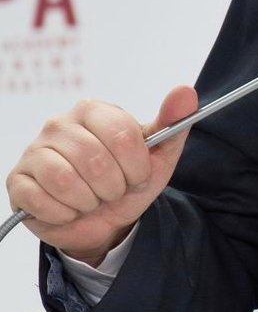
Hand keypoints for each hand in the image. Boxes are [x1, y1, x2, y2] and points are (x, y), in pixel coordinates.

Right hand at [6, 85, 197, 265]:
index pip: (122, 134)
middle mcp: (59, 124)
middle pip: (95, 160)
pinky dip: (66, 213)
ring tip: (93, 199)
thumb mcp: (159, 155)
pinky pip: (43, 200)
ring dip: (89, 200)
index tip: (138, 176)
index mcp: (94, 110)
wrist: (105, 219)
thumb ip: (174, 122)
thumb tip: (185, 91)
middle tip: (114, 190)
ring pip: (66, 180)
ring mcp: (35, 151)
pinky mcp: (18, 181)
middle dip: (114, 187)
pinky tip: (70, 208)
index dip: (136, 165)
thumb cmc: (129, 179)